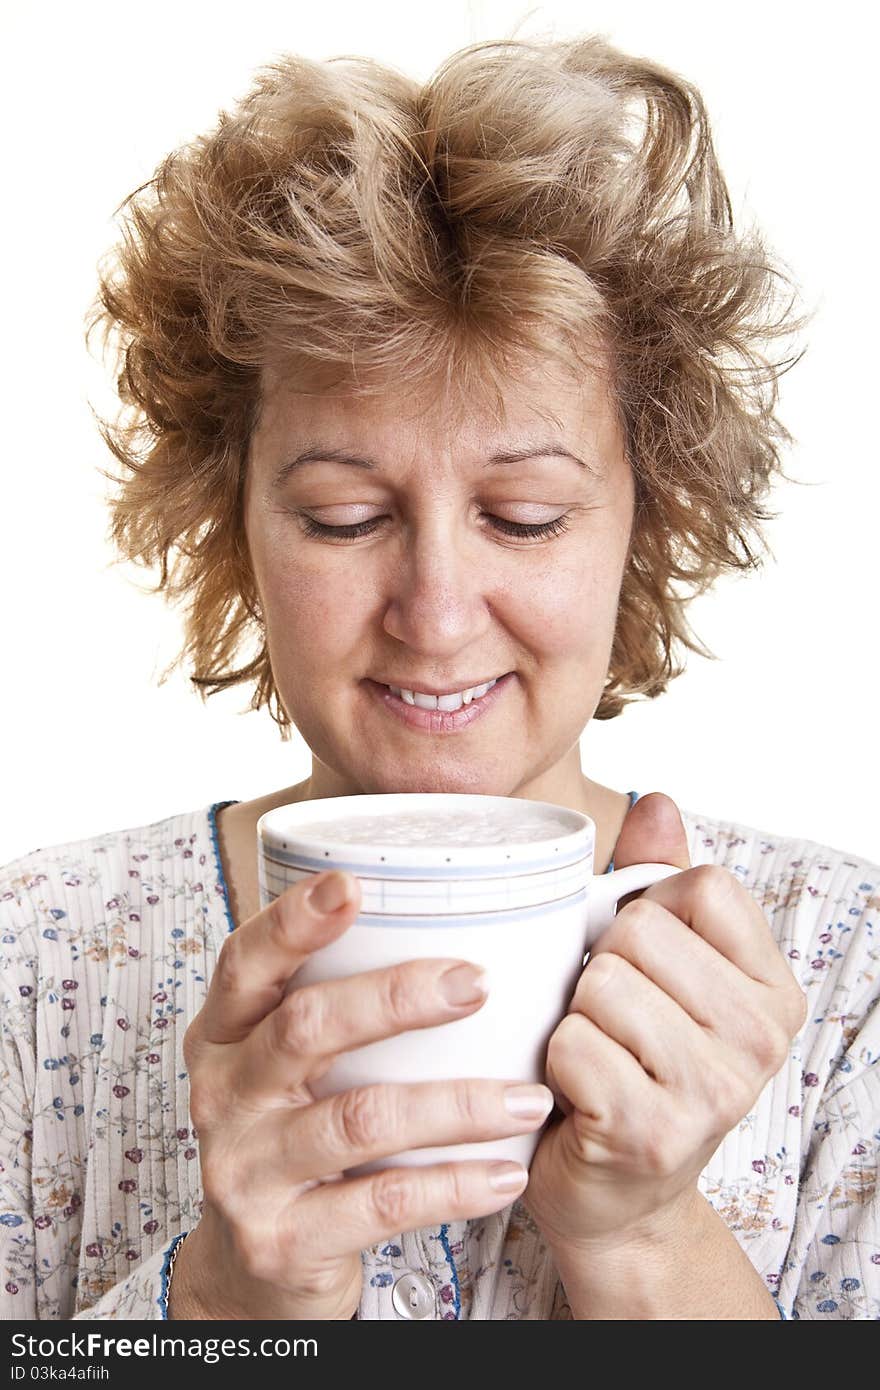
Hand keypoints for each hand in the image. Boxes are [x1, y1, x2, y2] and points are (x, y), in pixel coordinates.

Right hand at [173, 870, 550, 1319]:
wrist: (252, 1269)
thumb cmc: (293, 1137)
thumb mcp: (286, 1068)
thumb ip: (335, 1003)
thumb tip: (458, 925)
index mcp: (225, 1036)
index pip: (245, 963)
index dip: (293, 921)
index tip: (353, 884)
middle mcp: (224, 1096)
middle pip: (305, 1027)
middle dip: (396, 997)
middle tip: (477, 984)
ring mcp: (247, 1171)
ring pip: (361, 1119)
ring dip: (457, 1105)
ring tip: (529, 1098)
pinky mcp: (283, 1239)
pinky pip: (383, 1204)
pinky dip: (453, 1186)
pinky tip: (505, 1173)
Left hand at [524, 793, 806, 1257]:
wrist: (615, 1194)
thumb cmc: (630, 1062)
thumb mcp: (659, 969)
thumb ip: (661, 881)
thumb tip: (659, 801)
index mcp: (774, 991)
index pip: (702, 885)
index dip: (649, 908)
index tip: (644, 960)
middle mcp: (761, 1041)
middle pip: (640, 932)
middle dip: (601, 965)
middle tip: (610, 1020)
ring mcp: (713, 1093)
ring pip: (601, 984)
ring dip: (574, 1015)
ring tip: (594, 1054)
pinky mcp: (651, 1133)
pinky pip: (571, 1043)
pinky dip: (555, 1062)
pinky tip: (576, 1093)